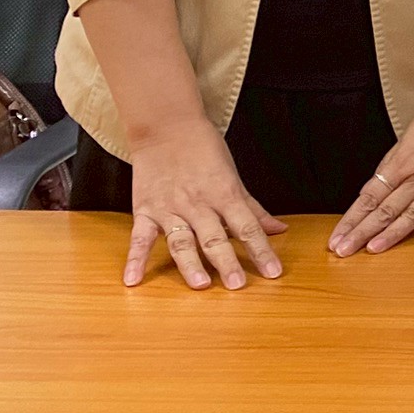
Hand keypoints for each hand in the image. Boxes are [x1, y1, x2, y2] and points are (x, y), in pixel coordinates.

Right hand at [123, 119, 285, 289]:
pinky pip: (140, 238)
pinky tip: (133, 280)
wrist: (166, 127)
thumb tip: (280, 230)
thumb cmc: (204, 150)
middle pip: (215, 237)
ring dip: (190, 263)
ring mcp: (170, 208)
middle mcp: (199, 204)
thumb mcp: (233, 177)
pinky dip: (135, 259)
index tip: (273, 273)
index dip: (262, 250)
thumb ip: (253, 208)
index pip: (248, 227)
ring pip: (182, 240)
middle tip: (238, 285)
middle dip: (227, 262)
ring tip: (200, 285)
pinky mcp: (145, 210)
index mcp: (225, 194)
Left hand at [331, 79, 413, 255]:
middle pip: (386, 210)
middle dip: (361, 233)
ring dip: (391, 235)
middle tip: (343, 251)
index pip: (370, 197)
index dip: (352, 219)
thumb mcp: (409, 134)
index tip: (337, 236)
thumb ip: (394, 162)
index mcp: (403, 161)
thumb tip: (379, 184)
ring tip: (373, 250)